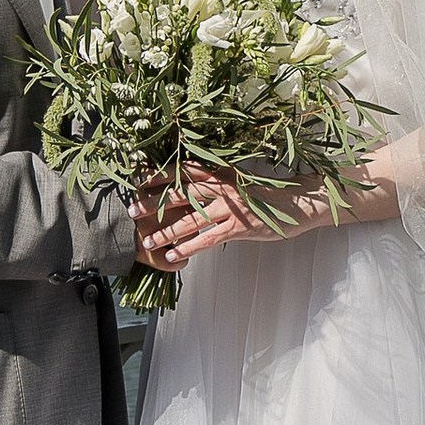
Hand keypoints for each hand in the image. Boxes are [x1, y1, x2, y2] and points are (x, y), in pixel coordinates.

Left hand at [133, 169, 255, 267]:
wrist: (293, 204)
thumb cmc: (261, 195)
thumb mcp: (234, 182)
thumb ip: (211, 183)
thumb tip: (184, 188)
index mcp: (219, 172)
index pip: (182, 170)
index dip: (157, 174)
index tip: (136, 179)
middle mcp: (221, 186)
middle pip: (180, 193)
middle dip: (153, 203)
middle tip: (131, 211)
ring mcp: (230, 207)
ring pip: (190, 220)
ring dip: (166, 231)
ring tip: (148, 241)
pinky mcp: (238, 226)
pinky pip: (207, 239)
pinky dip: (188, 247)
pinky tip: (173, 255)